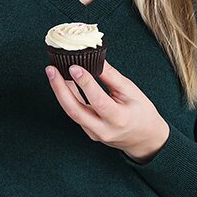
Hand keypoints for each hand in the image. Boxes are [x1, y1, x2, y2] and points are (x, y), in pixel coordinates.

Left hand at [45, 60, 170, 162]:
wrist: (145, 138)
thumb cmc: (141, 112)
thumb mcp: (131, 92)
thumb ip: (111, 76)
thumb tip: (93, 58)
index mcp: (120, 119)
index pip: (99, 101)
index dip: (85, 83)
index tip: (74, 67)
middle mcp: (104, 129)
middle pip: (75, 110)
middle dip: (60, 88)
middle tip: (51, 69)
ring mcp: (94, 133)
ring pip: (71, 112)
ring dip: (60, 91)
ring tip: (53, 72)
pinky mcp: (88, 132)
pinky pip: (74, 113)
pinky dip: (67, 97)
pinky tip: (62, 82)